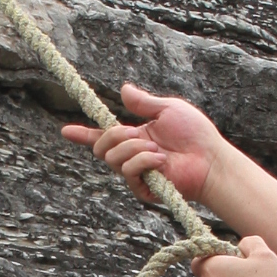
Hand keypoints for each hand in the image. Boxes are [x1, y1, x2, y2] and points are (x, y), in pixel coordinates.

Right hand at [60, 79, 224, 206]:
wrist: (211, 159)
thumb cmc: (195, 134)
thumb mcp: (167, 109)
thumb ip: (144, 102)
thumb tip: (123, 88)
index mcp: (134, 137)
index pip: (102, 136)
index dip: (82, 134)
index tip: (65, 130)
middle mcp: (131, 155)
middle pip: (101, 148)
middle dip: (114, 136)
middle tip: (136, 132)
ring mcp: (136, 173)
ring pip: (112, 159)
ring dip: (133, 148)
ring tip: (158, 149)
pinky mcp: (143, 188)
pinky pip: (129, 171)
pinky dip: (143, 161)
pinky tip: (161, 160)